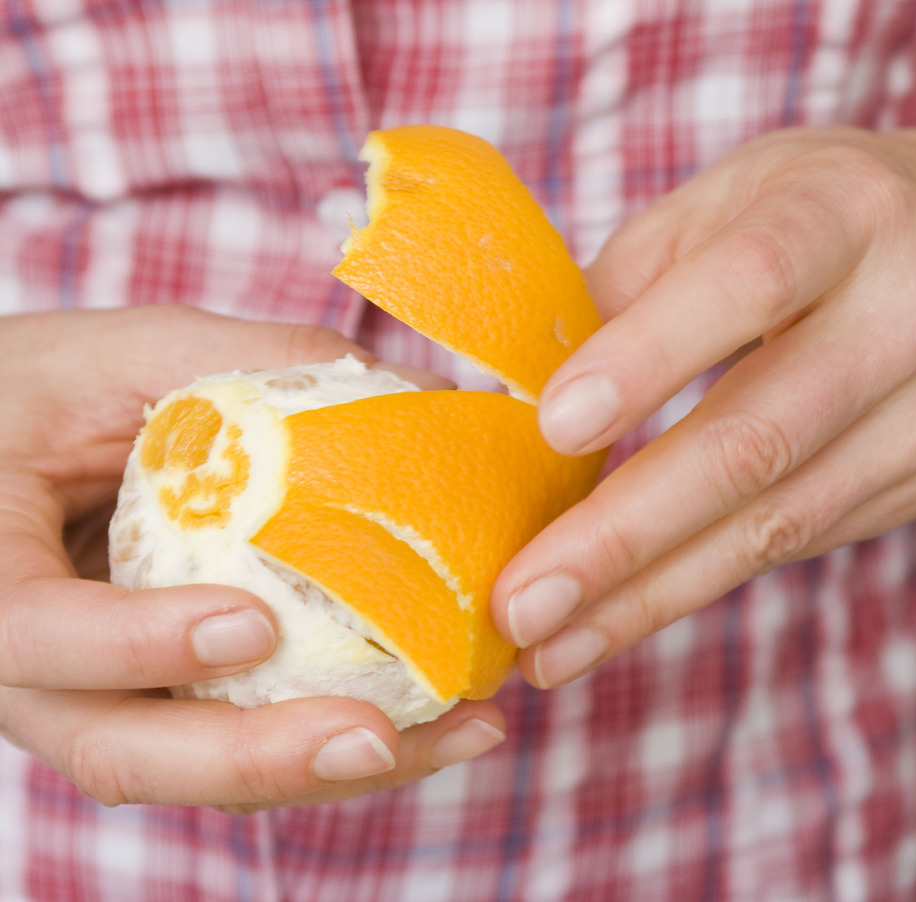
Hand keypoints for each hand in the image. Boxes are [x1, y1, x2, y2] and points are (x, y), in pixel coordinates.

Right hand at [0, 306, 506, 810]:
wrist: (3, 446)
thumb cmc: (49, 391)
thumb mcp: (127, 354)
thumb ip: (251, 364)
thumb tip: (415, 390)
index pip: (40, 635)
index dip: (137, 644)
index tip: (250, 625)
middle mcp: (33, 670)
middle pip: (124, 751)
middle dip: (258, 757)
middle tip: (377, 735)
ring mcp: (99, 702)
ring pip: (199, 771)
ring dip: (329, 768)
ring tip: (460, 733)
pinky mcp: (163, 709)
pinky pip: (244, 748)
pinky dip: (339, 742)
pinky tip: (445, 722)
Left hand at [493, 128, 915, 687]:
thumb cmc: (819, 219)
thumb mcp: (724, 200)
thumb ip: (628, 280)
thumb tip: (514, 387)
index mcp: (852, 209)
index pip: (752, 281)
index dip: (652, 358)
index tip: (553, 429)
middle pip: (763, 436)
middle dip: (629, 532)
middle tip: (524, 600)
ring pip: (781, 519)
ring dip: (652, 592)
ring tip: (551, 642)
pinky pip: (800, 540)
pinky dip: (701, 581)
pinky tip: (622, 613)